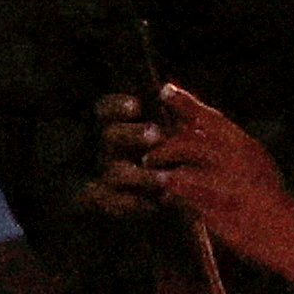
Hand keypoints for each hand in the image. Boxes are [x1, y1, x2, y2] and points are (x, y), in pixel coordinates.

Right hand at [86, 87, 173, 219]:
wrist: (185, 201)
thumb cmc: (184, 157)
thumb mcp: (185, 132)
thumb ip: (178, 111)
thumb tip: (166, 89)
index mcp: (122, 126)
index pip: (108, 109)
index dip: (118, 106)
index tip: (136, 105)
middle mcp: (110, 149)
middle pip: (111, 136)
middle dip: (132, 134)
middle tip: (156, 135)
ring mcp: (107, 175)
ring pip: (115, 171)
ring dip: (140, 175)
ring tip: (165, 179)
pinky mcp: (110, 202)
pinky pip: (112, 202)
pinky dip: (134, 204)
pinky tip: (156, 204)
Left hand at [99, 83, 293, 271]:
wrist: (285, 235)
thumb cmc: (270, 203)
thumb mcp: (256, 166)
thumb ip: (230, 148)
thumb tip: (196, 130)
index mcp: (245, 145)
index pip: (210, 117)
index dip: (185, 102)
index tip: (164, 90)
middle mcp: (234, 157)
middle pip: (188, 138)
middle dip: (164, 143)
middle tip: (149, 151)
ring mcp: (223, 179)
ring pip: (179, 160)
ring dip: (161, 163)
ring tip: (152, 171)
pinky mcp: (211, 202)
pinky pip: (178, 188)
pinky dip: (167, 191)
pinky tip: (164, 198)